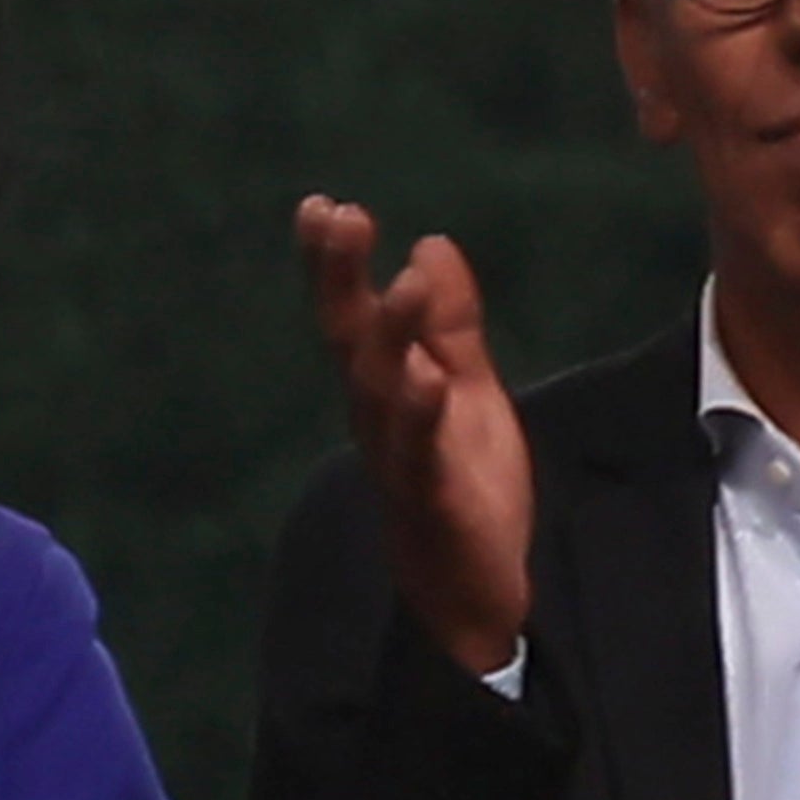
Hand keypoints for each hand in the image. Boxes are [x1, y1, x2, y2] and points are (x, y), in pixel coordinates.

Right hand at [299, 194, 537, 684]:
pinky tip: (426, 379)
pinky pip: (421, 455)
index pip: (355, 317)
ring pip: (383, 393)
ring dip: (389, 336)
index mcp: (387, 391)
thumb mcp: (468, 391)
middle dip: (341, 281)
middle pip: (352, 342)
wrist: (475, 594)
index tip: (324, 206)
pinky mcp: (433, 502)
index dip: (338, 265)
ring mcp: (400, 461)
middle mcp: (379, 421)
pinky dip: (421, 416)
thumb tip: (430, 245)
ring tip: (400, 283)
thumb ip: (449, 326)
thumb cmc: (465, 491)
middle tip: (336, 218)